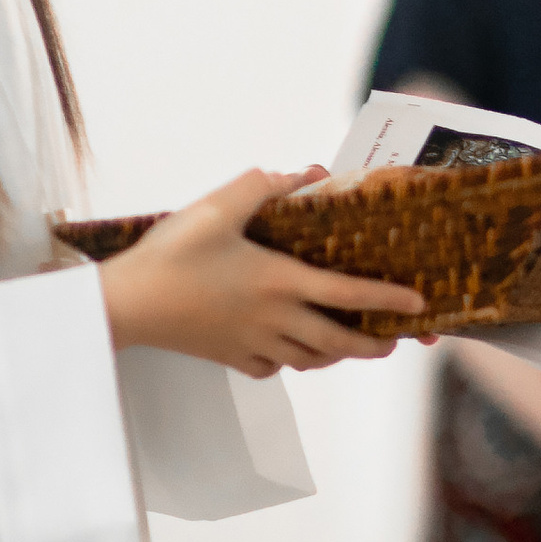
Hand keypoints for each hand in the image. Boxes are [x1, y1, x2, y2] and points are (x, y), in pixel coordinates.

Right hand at [97, 169, 427, 377]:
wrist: (121, 305)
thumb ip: (263, 186)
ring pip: (309, 359)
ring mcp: (251, 343)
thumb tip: (304, 174)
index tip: (418, 305)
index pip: (348, 293)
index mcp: (279, 282)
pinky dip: (289, 362)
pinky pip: (271, 367)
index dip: (388, 300)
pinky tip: (288, 350)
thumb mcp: (216, 207)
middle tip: (393, 342)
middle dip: (372, 345)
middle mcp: (274, 318)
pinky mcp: (228, 357)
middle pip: (338, 342)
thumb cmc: (169, 254)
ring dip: (335, 355)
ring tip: (349, 345)